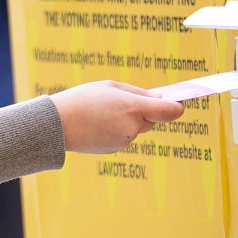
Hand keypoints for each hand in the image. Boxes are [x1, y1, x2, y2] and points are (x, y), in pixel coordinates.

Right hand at [51, 81, 186, 153]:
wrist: (56, 125)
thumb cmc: (83, 99)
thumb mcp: (112, 87)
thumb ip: (139, 93)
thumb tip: (160, 100)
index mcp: (133, 108)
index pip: (170, 112)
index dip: (178, 106)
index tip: (180, 101)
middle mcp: (132, 127)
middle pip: (154, 119)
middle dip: (148, 110)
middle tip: (131, 100)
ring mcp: (124, 141)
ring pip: (138, 128)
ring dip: (130, 119)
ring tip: (106, 110)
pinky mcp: (115, 149)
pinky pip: (125, 136)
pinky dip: (118, 129)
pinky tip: (100, 122)